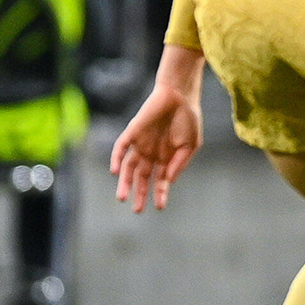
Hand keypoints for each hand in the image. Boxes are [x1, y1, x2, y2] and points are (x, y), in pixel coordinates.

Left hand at [110, 82, 202, 212]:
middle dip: (139, 193)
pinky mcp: (132, 132)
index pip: (159, 180)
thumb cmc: (188, 118)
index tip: (159, 207)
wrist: (180, 94)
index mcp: (166, 157)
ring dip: (124, 182)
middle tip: (137, 210)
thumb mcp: (191, 145)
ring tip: (122, 197)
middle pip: (141, 177)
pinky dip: (116, 159)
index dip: (159, 193)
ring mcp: (140, 143)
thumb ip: (179, 163)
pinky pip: (120, 147)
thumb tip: (168, 181)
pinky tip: (114, 171)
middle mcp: (151, 153)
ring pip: (127, 167)